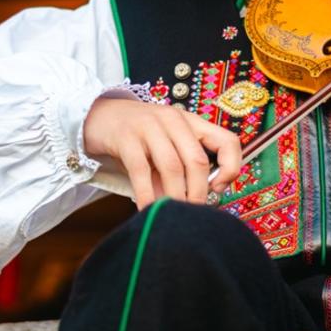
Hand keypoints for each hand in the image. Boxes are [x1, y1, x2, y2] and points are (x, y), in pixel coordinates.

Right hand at [82, 98, 241, 207]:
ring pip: (172, 167)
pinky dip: (147, 195)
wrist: (99, 116)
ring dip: (175, 196)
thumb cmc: (140, 136)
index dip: (231, 167)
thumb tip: (197, 203)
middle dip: (198, 192)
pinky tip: (148, 210)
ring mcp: (149, 126)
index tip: (219, 189)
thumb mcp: (168, 144)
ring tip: (174, 214)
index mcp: (191, 122)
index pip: (228, 141)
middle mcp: (174, 120)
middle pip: (197, 160)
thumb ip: (183, 167)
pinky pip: (141, 171)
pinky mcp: (126, 137)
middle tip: (193, 214)